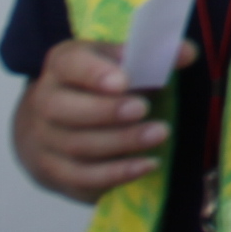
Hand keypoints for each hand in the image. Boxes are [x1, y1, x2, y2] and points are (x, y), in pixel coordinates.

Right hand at [14, 39, 165, 201]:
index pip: (69, 64)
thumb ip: (155, 57)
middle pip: (62, 108)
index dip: (93, 72)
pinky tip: (148, 165)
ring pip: (74, 145)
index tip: (123, 81)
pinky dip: (116, 173)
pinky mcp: (54, 172)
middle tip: (143, 109)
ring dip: (120, 142)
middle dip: (105, 111)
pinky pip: (80, 177)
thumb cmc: (102, 85)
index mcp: (62, 65)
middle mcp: (44, 101)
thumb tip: (187, 54)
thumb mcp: (124, 62)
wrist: (60, 121)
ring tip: (159, 134)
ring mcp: (43, 140)